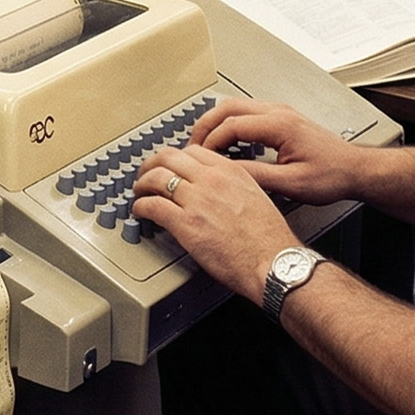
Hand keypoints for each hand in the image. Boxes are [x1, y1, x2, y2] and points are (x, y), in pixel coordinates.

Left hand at [131, 144, 294, 300]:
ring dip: (142, 184)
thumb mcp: (256, 197)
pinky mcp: (186, 224)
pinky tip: (140, 212)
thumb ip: (232, 187)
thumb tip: (216, 192)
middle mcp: (212, 180)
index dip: (176, 158)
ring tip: (139, 192)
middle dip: (152, 164)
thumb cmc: (270, 240)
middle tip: (146, 174)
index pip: (192, 150)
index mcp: (231, 172)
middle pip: (168, 157)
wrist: (274, 263)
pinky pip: (152, 206)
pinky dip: (140, 207)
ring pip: (155, 178)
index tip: (171, 166)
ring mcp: (197, 200)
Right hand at [189, 99, 359, 206]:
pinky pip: (246, 111)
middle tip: (191, 146)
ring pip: (235, 106)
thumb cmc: (332, 176)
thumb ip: (256, 177)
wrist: (355, 169)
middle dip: (205, 126)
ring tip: (204, 144)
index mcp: (279, 125)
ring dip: (215, 122)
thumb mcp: (292, 184)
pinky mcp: (282, 117)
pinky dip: (229, 123)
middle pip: (227, 107)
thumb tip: (226, 173)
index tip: (199, 158)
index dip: (210, 142)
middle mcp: (278, 112)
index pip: (230, 126)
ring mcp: (280, 112)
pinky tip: (226, 141)